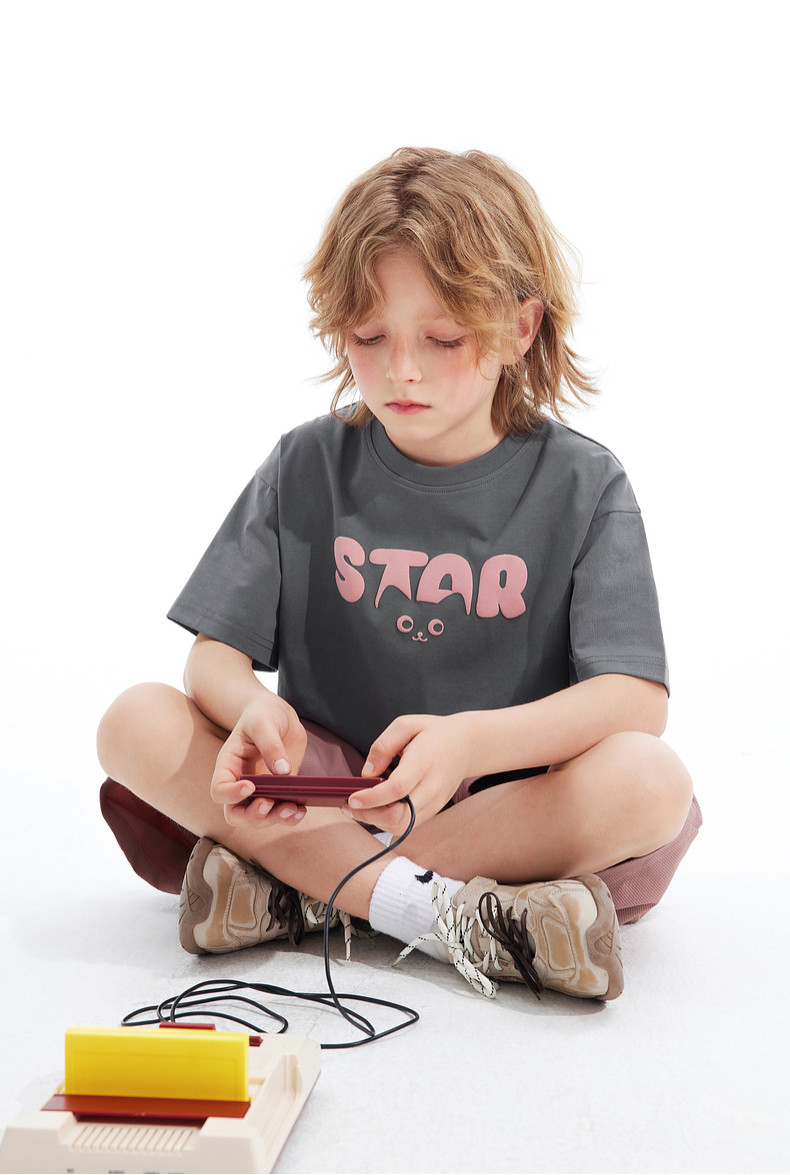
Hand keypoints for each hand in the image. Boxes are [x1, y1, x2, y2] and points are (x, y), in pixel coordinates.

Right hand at [210, 695, 307, 827]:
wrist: (278, 716)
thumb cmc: (263, 715)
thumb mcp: (264, 723)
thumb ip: (271, 744)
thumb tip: (282, 771)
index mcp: (228, 766)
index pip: (219, 790)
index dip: (231, 794)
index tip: (251, 786)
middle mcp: (240, 783)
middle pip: (236, 814)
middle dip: (252, 816)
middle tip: (269, 805)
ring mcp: (260, 791)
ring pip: (260, 818)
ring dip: (275, 819)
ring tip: (293, 809)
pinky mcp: (278, 792)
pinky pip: (280, 812)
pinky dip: (290, 817)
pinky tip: (301, 811)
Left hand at [344, 713, 474, 834]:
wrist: (467, 745)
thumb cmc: (433, 733)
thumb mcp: (405, 725)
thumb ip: (382, 746)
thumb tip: (366, 773)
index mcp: (424, 762)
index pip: (398, 788)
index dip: (372, 798)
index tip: (351, 798)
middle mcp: (432, 787)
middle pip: (399, 817)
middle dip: (369, 816)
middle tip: (348, 806)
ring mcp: (435, 802)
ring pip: (402, 826)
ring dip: (376, 821)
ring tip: (359, 807)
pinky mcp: (433, 810)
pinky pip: (408, 825)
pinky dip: (387, 821)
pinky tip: (376, 808)